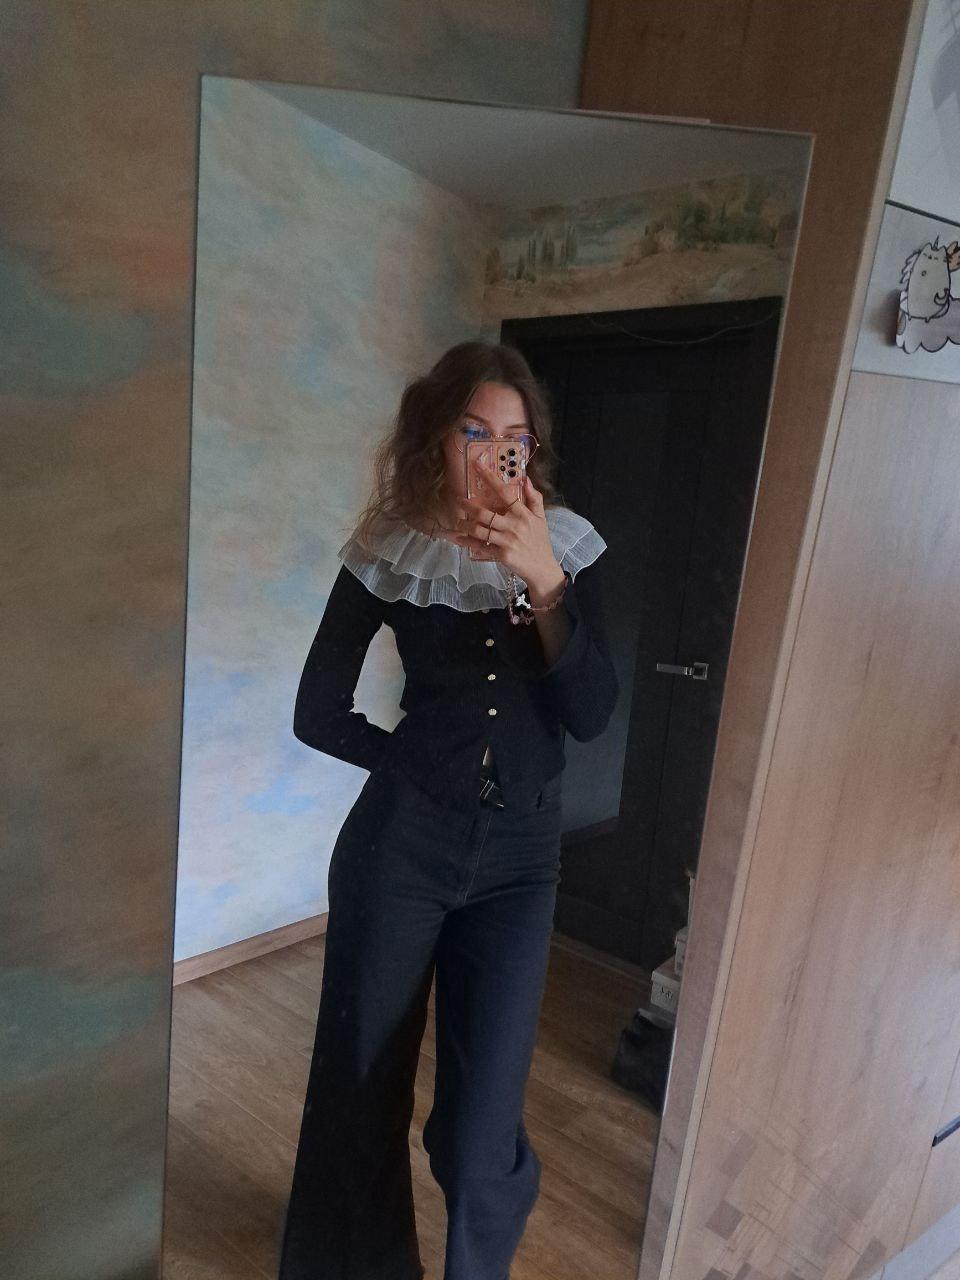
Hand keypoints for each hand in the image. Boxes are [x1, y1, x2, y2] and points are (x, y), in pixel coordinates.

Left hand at [451, 473, 564, 601]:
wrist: (542, 568)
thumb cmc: (540, 541)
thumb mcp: (541, 518)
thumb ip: (535, 498)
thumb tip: (526, 479)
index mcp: (523, 514)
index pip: (504, 492)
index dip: (489, 477)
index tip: (477, 464)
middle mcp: (513, 526)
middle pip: (484, 514)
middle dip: (467, 506)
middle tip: (458, 501)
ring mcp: (506, 541)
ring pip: (479, 530)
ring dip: (465, 525)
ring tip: (459, 521)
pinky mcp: (501, 554)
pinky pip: (480, 546)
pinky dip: (468, 543)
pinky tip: (459, 538)